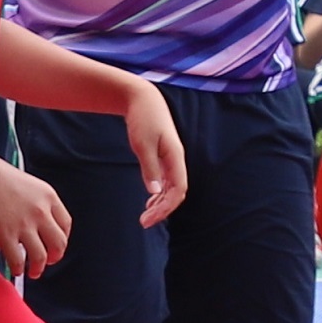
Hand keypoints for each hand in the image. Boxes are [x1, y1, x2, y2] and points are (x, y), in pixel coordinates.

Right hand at [0, 152, 76, 281]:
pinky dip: (18, 268)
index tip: (56, 245)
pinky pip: (17, 258)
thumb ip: (34, 205)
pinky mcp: (6, 234)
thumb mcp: (28, 186)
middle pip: (58, 243)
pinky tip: (16, 270)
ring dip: (38, 268)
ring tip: (33, 272)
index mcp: (49, 197)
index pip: (65, 224)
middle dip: (55, 257)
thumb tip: (29, 228)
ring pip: (41, 256)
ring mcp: (24, 224)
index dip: (62, 239)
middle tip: (49, 262)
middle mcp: (41, 211)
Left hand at [119, 78, 193, 225]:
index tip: (148, 218)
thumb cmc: (143, 119)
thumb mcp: (142, 144)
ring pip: (172, 188)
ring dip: (161, 204)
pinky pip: (167, 181)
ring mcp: (171, 158)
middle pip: (176, 192)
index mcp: (175, 157)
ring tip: (146, 216)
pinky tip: (150, 201)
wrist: (143, 99)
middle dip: (162, 210)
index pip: (178, 190)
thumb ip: (150, 168)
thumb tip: (154, 193)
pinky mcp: (164, 156)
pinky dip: (160, 194)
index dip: (166, 208)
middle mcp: (177, 160)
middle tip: (144, 223)